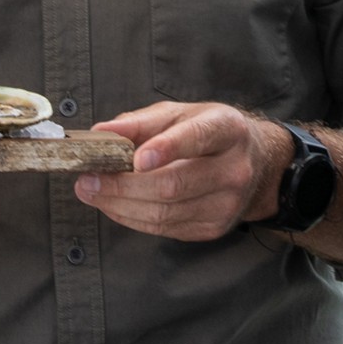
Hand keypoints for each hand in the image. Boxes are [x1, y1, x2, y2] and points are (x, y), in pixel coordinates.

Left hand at [73, 101, 290, 240]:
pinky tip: (115, 205)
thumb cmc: (209, 134)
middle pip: (173, 184)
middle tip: (88, 178)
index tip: (136, 159)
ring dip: (119, 205)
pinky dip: (132, 218)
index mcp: (227, 129)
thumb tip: (102, 132)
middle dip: (123, 185)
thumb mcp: (180, 114)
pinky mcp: (213, 228)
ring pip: (164, 213)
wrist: (253, 163)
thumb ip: (139, 122)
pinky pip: (164, 229)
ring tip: (92, 191)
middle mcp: (234, 168)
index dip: (167, 148)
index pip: (198, 138)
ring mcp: (226, 203)